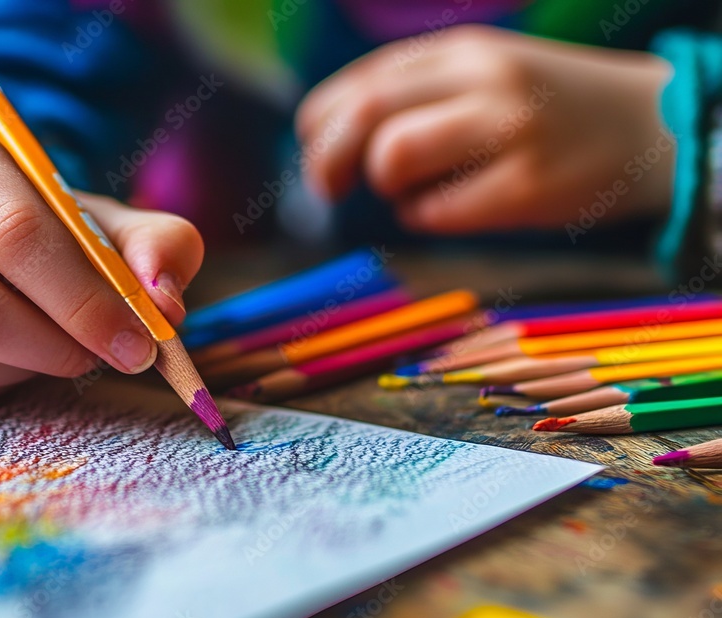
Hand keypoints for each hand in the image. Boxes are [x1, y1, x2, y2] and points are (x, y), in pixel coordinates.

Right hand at [0, 124, 202, 403]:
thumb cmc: (36, 224)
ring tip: (56, 346)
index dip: (84, 299)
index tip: (140, 343)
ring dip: (25, 368)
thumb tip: (165, 305)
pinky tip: (12, 358)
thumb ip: (153, 246)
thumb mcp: (100, 219)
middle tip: (108, 358)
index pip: (14, 233)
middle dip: (57, 345)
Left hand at [296, 25, 674, 233]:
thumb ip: (414, 94)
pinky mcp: (526, 185)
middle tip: (329, 189)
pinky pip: (435, 211)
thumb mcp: (482, 75)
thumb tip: (328, 142)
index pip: (357, 84)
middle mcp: (481, 78)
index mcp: (460, 49)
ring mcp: (507, 128)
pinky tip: (451, 208)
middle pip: (364, 113)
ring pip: (392, 156)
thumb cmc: (546, 110)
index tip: (318, 156)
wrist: (650, 130)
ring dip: (383, 185)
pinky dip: (423, 217)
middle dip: (326, 159)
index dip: (320, 127)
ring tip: (411, 190)